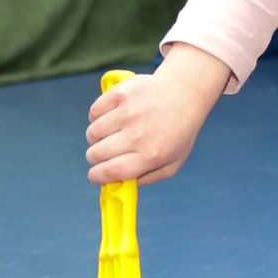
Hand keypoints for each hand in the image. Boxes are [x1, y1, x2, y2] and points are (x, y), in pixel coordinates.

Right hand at [85, 47, 230, 184]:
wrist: (185, 92)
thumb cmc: (178, 131)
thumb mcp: (173, 162)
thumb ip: (148, 178)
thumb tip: (120, 185)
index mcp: (151, 155)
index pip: (112, 171)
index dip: (97, 176)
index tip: (95, 175)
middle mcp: (138, 134)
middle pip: (97, 153)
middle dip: (94, 158)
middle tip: (101, 154)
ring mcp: (128, 112)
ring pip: (92, 133)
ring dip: (95, 138)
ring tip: (108, 134)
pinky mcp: (121, 93)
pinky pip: (94, 112)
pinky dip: (96, 118)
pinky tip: (110, 118)